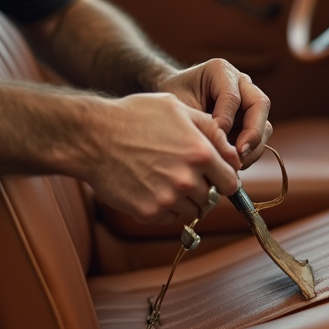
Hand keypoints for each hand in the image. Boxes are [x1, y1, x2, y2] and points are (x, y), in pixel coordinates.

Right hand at [82, 93, 241, 223]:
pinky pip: (169, 219)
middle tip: (183, 173)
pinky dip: (164, 208)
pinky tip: (151, 187)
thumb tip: (235, 154)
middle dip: (203, 188)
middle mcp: (188, 180)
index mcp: (201, 153)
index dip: (224, 178)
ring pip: (191, 211)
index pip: (231, 182)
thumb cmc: (136, 117)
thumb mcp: (179, 109)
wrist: (93, 137)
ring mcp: (167, 199)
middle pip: (211, 199)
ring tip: (165, 178)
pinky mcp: (148, 212)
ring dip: (184, 200)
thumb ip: (212, 130)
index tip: (214, 175)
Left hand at [158, 59, 272, 167]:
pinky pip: (260, 138)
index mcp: (220, 71)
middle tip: (239, 153)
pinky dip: (250, 153)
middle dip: (253, 132)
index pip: (232, 96)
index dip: (225, 121)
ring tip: (236, 164)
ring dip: (255, 146)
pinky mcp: (250, 121)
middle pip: (260, 104)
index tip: (212, 140)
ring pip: (265, 123)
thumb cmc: (172, 101)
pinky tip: (234, 164)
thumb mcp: (179, 107)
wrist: (169, 104)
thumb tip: (222, 147)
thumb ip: (200, 122)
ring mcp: (249, 101)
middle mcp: (241, 82)